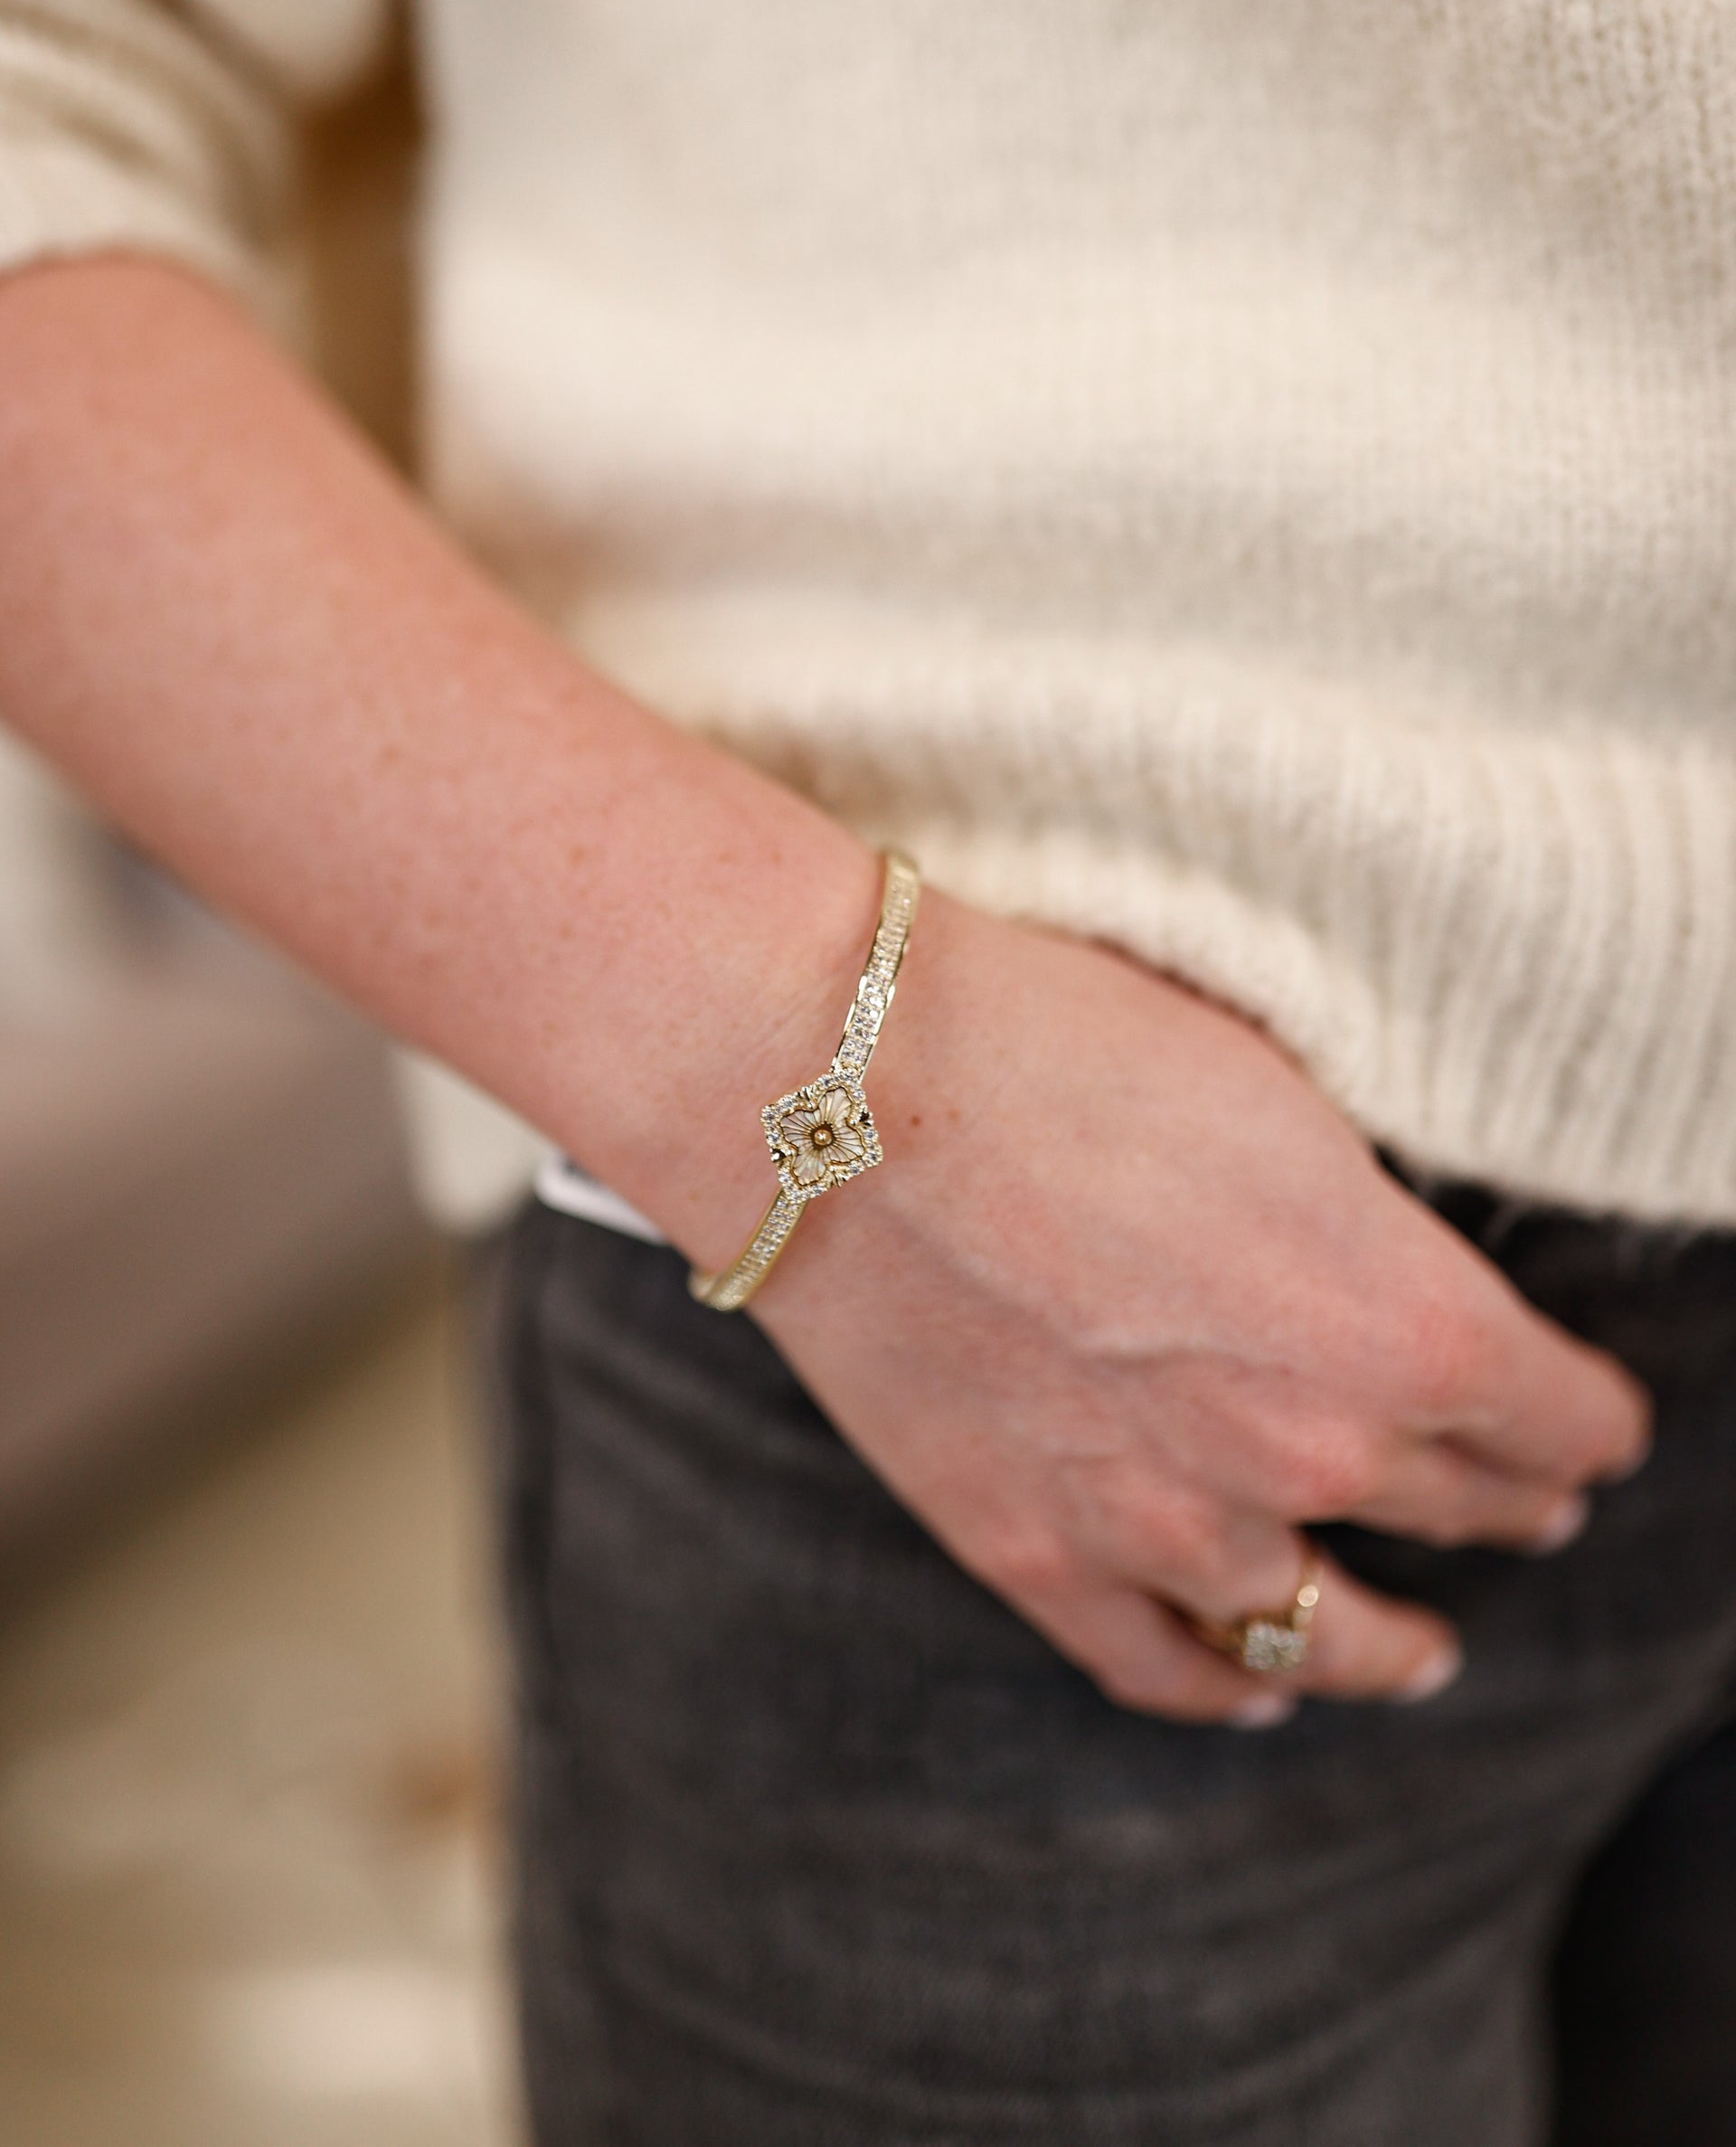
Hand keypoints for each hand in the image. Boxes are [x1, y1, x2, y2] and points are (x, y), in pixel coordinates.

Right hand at [750, 891, 1651, 1722]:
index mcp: (1399, 1318)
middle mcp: (1307, 1449)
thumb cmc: (1054, 1037)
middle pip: (1460, 1508)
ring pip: (1327, 1631)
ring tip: (1427, 1652)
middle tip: (1532, 1504)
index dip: (1591, 1420)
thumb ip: (1363, 1222)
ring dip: (1395, 1646)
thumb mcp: (1276, 1092)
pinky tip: (1258, 1689)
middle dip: (1511, 1504)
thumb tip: (1382, 1262)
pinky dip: (1225, 1690)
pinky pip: (1161, 1668)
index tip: (1596, 1424)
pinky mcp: (1032, 1552)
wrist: (836, 1087)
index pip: (1560, 1415)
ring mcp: (1165, 1523)